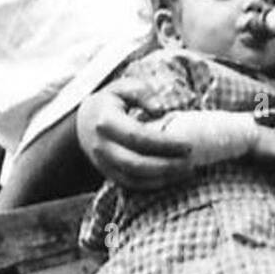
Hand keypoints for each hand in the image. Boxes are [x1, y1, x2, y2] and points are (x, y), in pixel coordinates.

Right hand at [76, 82, 192, 189]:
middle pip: (136, 163)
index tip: (188, 145)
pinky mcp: (107, 174)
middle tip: (191, 162)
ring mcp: (103, 163)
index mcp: (106, 121)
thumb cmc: (110, 102)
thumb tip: (160, 108)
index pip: (137, 137)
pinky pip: (130, 185)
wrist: (82, 122)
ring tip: (186, 172)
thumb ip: (143, 93)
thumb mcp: (124, 88)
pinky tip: (171, 178)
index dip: (164, 143)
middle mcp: (102, 146)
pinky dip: (152, 185)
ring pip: (133, 179)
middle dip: (167, 166)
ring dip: (162, 179)